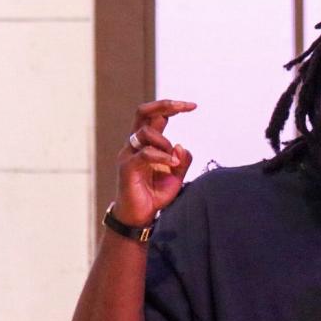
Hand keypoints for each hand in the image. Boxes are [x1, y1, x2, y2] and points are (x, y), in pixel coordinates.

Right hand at [114, 99, 195, 226]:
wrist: (139, 216)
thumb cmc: (155, 194)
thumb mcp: (176, 177)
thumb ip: (182, 160)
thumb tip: (180, 146)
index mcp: (147, 143)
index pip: (156, 116)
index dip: (172, 107)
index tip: (193, 106)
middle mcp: (135, 144)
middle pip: (143, 112)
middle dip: (164, 105)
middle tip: (185, 107)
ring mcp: (128, 154)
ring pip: (144, 132)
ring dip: (165, 142)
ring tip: (173, 162)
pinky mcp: (127, 167)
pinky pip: (145, 154)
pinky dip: (162, 157)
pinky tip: (172, 165)